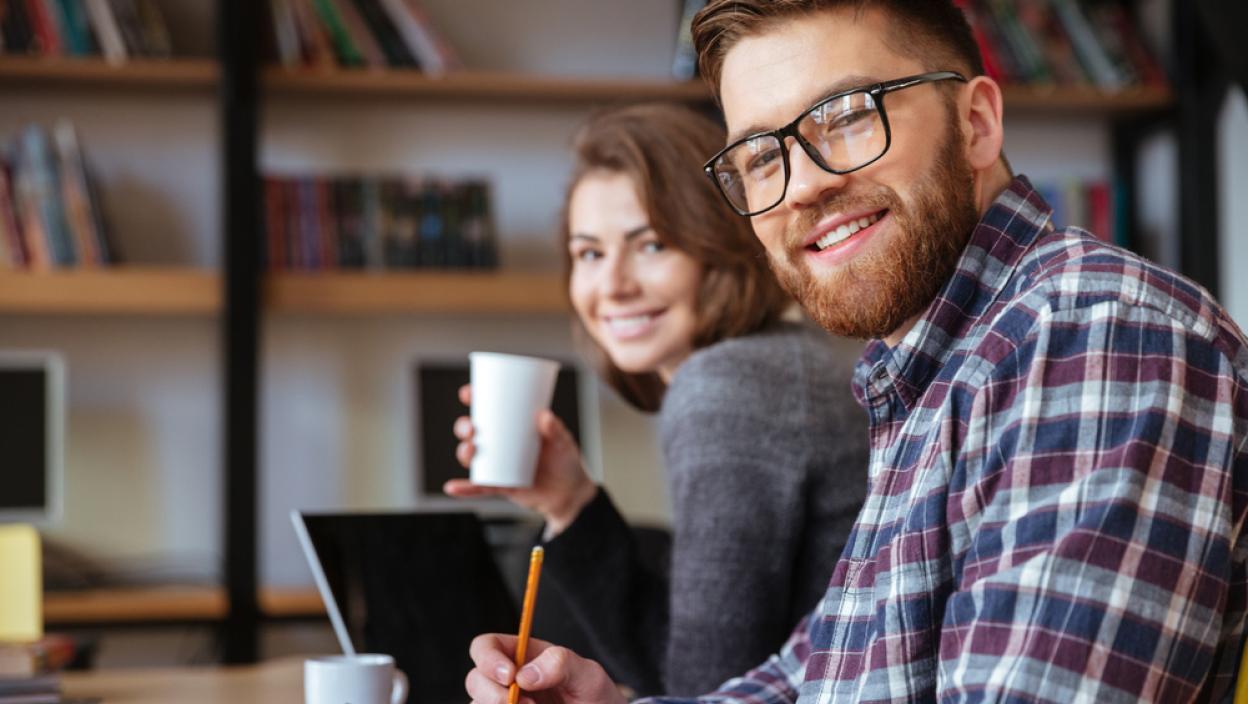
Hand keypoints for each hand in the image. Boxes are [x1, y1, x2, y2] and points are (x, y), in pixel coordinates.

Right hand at [445, 384, 597, 534]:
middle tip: (471, 427)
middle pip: (472, 431)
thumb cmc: (565, 461)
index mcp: (512, 427)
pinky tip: (452, 487)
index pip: (488, 409)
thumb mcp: (563, 442)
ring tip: (471, 450)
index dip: (474, 399)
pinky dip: (464, 488)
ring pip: (471, 456)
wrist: (569, 494)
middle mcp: (500, 444)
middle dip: (464, 426)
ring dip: (464, 452)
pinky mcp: (499, 486)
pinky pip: (478, 487)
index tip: (467, 393)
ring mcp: (497, 465)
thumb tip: (545, 415)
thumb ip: (556, 430)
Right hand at [466, 634, 624, 703]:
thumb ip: (562, 663)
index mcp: (522, 656)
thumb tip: (525, 674)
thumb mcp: (588, 674)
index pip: (487, 646)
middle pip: (475, 679)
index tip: (510, 676)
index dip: (488, 658)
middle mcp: (508, 681)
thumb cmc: (595, 696)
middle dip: (492, 693)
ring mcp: (505, 703)